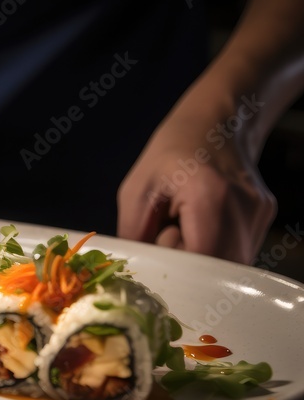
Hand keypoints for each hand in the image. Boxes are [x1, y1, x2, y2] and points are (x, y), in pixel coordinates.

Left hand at [117, 109, 276, 263]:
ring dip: (202, 259)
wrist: (214, 127)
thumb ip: (135, 235)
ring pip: (229, 265)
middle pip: (217, 269)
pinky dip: (215, 250)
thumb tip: (137, 272)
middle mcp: (243, 208)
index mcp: (208, 194)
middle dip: (189, 267)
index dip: (176, 267)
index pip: (199, 258)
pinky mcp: (264, 219)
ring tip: (187, 229)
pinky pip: (237, 253)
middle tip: (170, 238)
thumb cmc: (168, 157)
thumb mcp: (136, 191)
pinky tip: (203, 225)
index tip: (158, 255)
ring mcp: (258, 215)